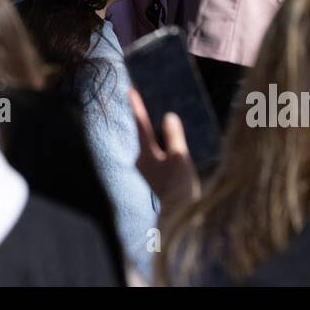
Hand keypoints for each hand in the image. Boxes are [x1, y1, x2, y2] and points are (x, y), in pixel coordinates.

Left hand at [129, 87, 199, 214]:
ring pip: (150, 146)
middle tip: (142, 99)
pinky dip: (161, 147)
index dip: (136, 106)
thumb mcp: (179, 158)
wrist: (178, 219)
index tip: (129, 89)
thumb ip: (174, 136)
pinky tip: (169, 144)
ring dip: (153, 134)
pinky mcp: (155, 181)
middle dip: (143, 118)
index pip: (141, 125)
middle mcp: (141, 162)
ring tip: (157, 118)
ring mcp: (147, 173)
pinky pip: (157, 157)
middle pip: (143, 134)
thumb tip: (169, 116)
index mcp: (144, 155)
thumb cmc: (179, 188)